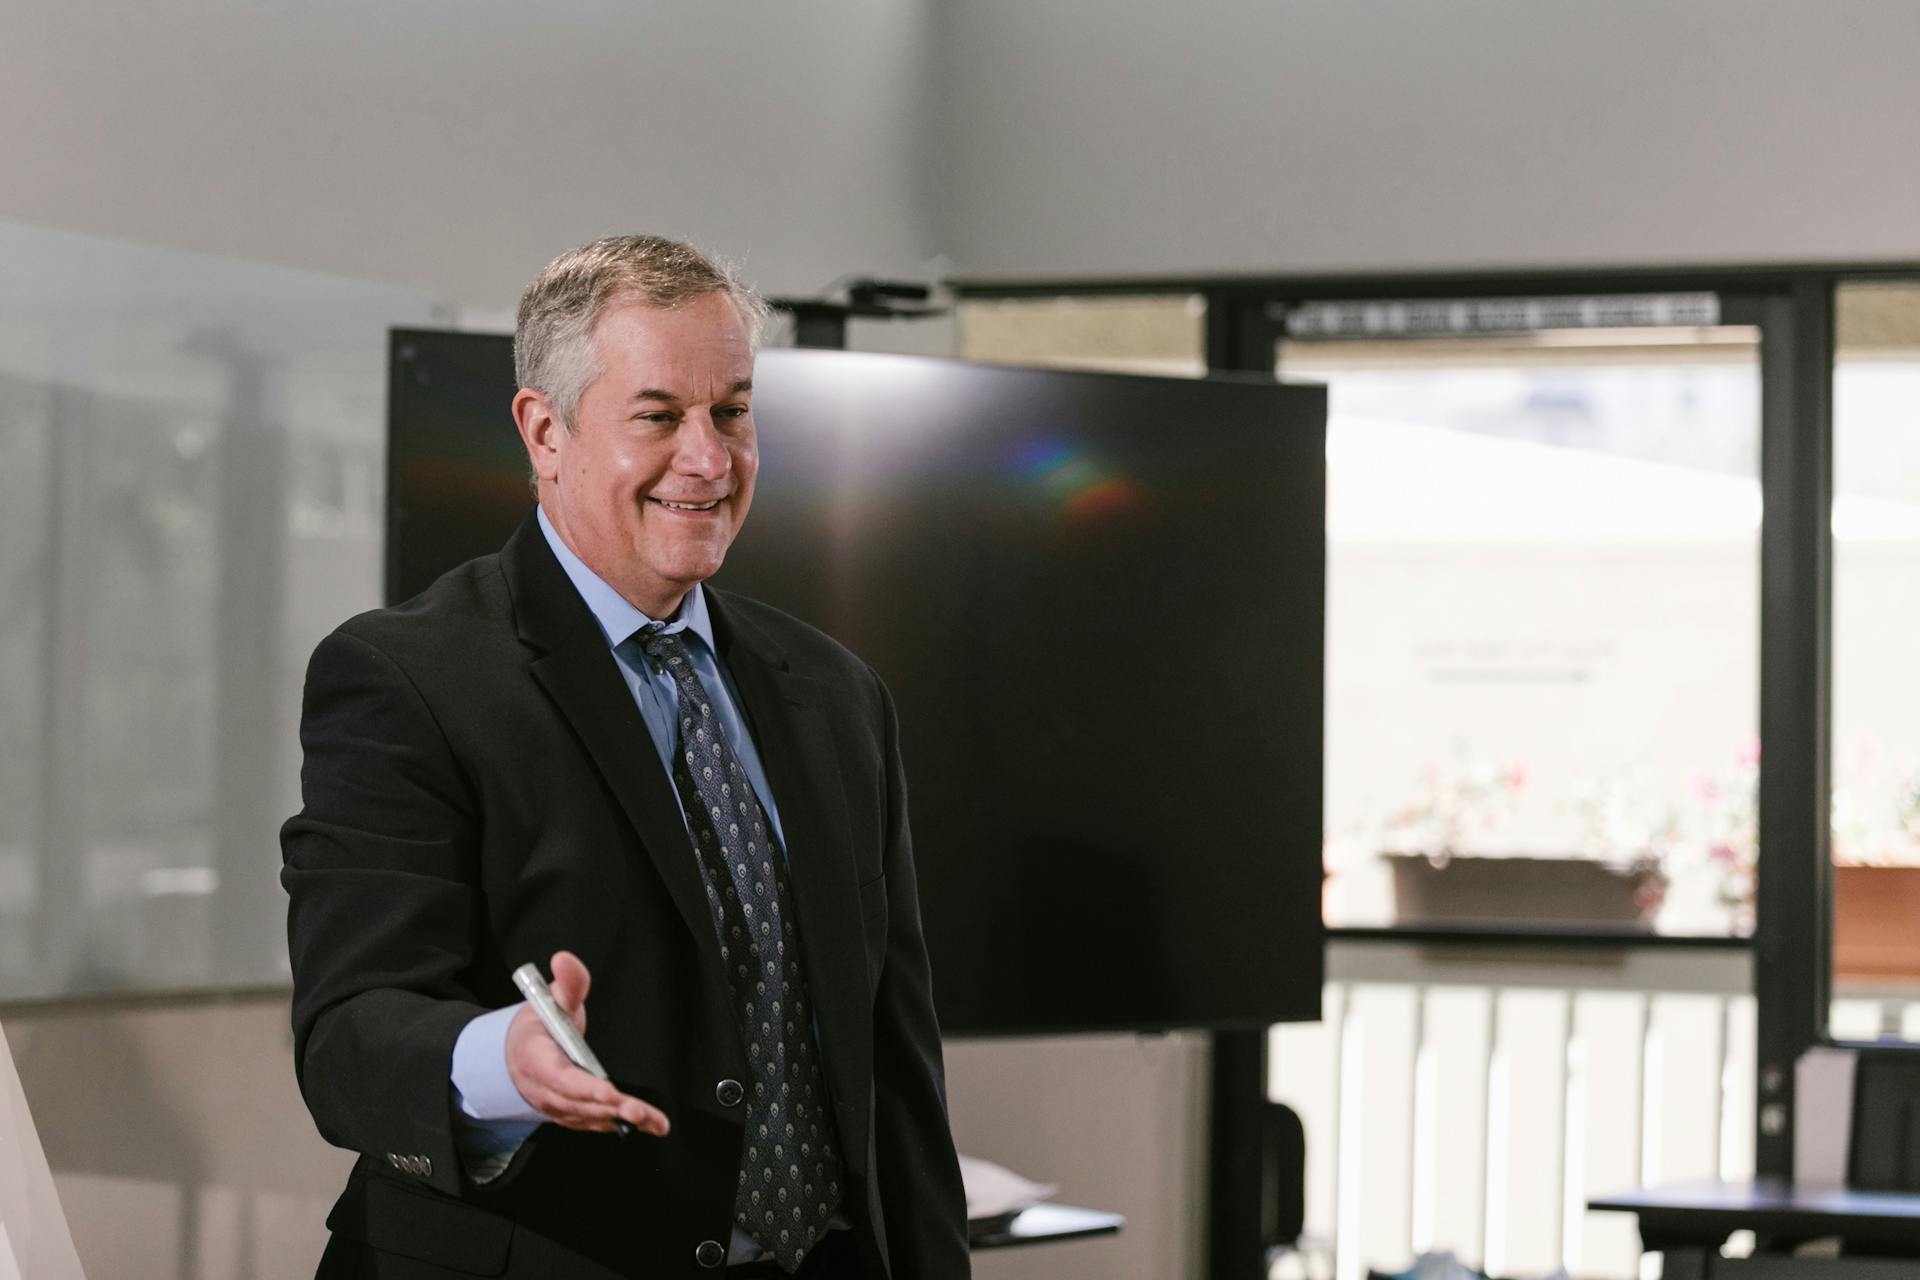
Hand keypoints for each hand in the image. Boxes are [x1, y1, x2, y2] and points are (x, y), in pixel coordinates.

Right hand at [505, 950, 670, 1136]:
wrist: (515, 1054)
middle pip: (580, 1103)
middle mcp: (546, 1089)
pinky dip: (619, 1123)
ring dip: (623, 1120)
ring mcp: (558, 1105)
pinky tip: (648, 1124)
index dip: (585, 1088)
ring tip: (654, 1122)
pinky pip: (595, 1122)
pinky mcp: (571, 1113)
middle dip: (611, 1109)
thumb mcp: (550, 999)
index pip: (561, 1078)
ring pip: (591, 1117)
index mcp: (537, 1060)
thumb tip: (564, 959)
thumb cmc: (538, 1026)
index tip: (610, 1093)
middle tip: (641, 1113)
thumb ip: (566, 983)